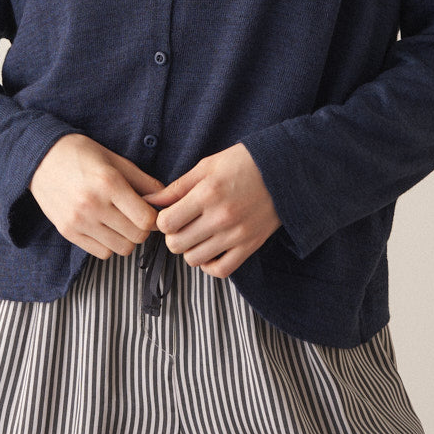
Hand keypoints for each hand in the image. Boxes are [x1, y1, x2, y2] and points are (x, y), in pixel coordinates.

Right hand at [29, 134, 162, 260]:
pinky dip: (109, 245)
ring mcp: (78, 221)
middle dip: (142, 229)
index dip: (155, 218)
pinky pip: (101, 253)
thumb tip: (165, 199)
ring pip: (121, 249)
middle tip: (137, 217)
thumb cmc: (80, 154)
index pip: (146, 219)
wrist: (40, 158)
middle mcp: (93, 205)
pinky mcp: (67, 232)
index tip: (150, 211)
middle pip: (136, 236)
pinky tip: (105, 229)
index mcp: (108, 183)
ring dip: (126, 239)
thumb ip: (143, 181)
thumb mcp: (115, 159)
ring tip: (120, 223)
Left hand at [140, 142, 281, 277]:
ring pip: (194, 259)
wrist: (285, 170)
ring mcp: (237, 235)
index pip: (167, 223)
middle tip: (182, 225)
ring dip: (190, 249)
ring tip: (197, 235)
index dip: (162, 220)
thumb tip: (148, 201)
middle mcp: (221, 217)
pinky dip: (209, 265)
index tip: (170, 214)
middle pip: (176, 244)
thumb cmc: (243, 163)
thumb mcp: (207, 166)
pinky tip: (210, 250)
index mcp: (207, 194)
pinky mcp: (250, 246)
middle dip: (173, 235)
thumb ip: (176, 187)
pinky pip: (221, 270)